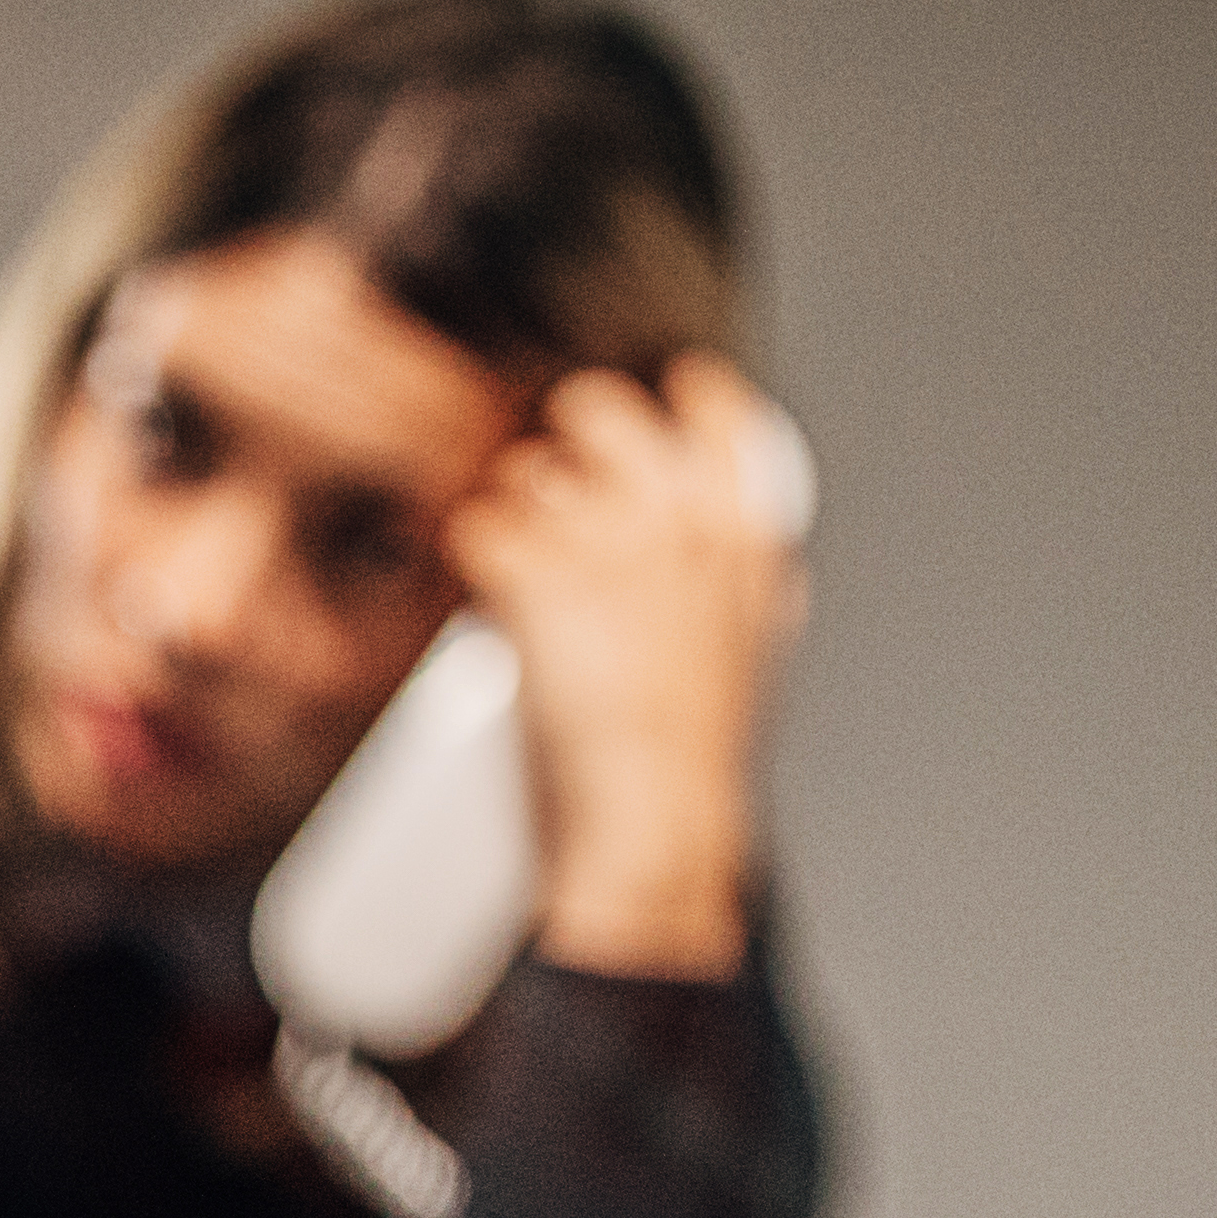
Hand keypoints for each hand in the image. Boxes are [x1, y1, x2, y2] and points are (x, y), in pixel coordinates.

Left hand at [444, 351, 799, 979]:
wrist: (656, 816)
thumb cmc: (698, 754)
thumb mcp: (751, 643)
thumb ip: (741, 577)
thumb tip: (740, 552)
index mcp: (741, 529)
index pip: (714, 409)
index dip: (675, 401)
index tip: (657, 404)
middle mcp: (675, 516)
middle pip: (600, 413)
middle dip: (564, 439)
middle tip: (551, 486)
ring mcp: (601, 540)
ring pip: (525, 472)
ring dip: (510, 510)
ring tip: (516, 566)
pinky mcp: (531, 575)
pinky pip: (475, 527)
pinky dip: (466, 557)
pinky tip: (477, 589)